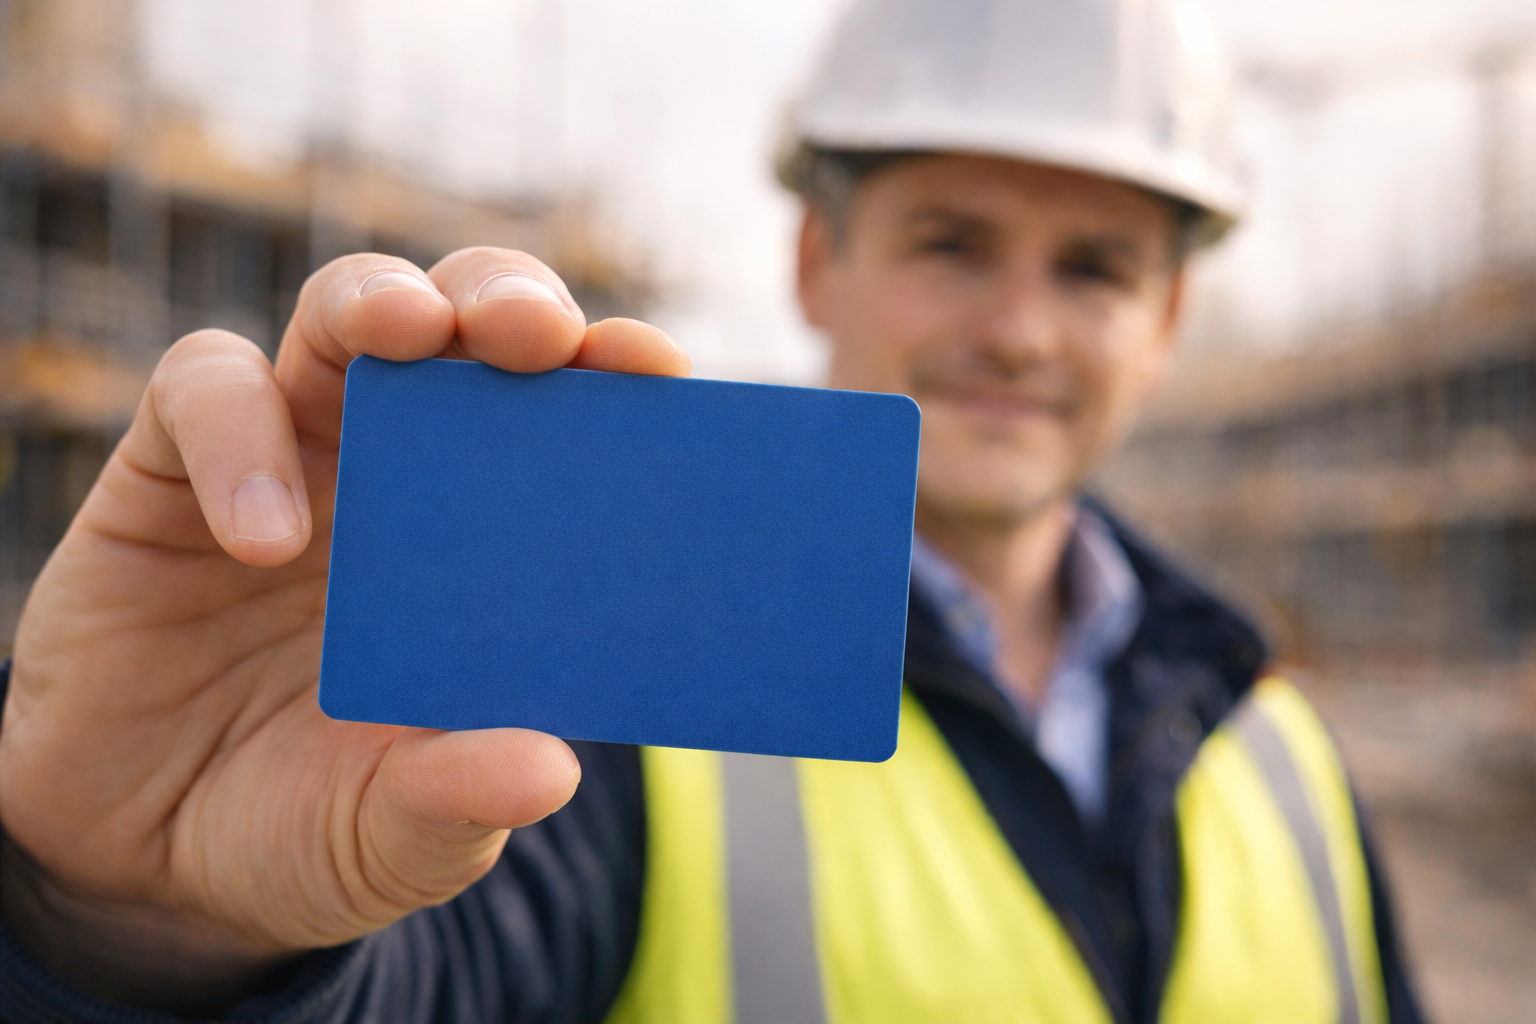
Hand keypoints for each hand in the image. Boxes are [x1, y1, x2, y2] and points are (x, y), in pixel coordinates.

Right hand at [0, 248, 688, 1011]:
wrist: (148, 858)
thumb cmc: (308, 823)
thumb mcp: (393, 835)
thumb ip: (458, 803)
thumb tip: (548, 771)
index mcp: (492, 542)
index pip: (569, 422)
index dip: (613, 378)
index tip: (658, 369)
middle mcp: (406, 474)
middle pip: (470, 322)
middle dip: (510, 300)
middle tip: (538, 334)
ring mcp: (292, 454)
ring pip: (345, 310)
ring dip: (385, 301)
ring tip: (410, 333)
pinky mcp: (173, 469)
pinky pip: (204, 389)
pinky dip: (236, 433)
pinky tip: (264, 536)